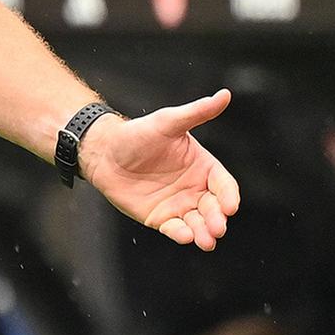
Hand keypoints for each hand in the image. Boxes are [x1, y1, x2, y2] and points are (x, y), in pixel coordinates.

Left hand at [79, 90, 239, 250]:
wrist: (104, 151)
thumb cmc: (138, 134)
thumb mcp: (168, 122)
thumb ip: (197, 112)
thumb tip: (225, 94)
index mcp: (203, 166)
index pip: (224, 184)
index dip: (229, 196)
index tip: (230, 206)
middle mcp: (195, 188)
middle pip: (214, 208)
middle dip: (218, 219)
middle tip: (218, 227)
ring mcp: (178, 205)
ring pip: (198, 223)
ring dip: (204, 232)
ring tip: (206, 240)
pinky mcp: (160, 218)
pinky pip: (175, 229)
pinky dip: (182, 234)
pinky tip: (186, 237)